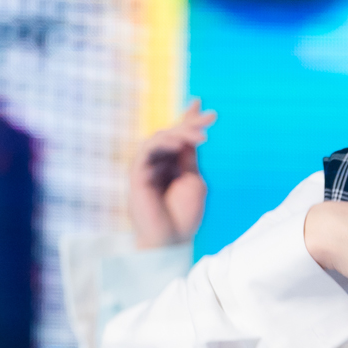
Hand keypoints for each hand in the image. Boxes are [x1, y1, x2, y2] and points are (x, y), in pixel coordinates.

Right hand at [129, 100, 215, 249]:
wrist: (171, 240)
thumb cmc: (183, 216)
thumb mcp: (194, 181)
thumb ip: (189, 159)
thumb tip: (191, 135)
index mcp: (173, 166)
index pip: (180, 138)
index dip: (190, 120)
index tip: (205, 108)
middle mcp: (159, 163)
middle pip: (171, 134)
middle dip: (190, 124)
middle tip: (210, 118)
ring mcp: (147, 168)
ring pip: (158, 139)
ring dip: (179, 133)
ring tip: (199, 135)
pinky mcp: (137, 174)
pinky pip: (146, 152)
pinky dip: (161, 144)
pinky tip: (177, 143)